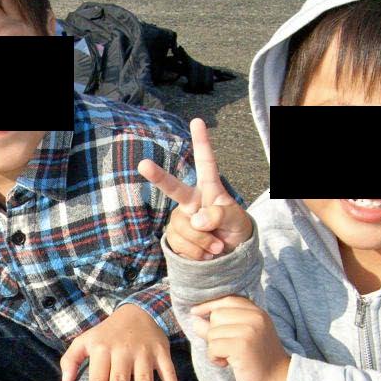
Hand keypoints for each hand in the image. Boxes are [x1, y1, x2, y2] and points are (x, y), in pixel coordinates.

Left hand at [59, 304, 177, 380]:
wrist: (137, 311)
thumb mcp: (85, 340)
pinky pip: (168, 371)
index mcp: (102, 348)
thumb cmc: (107, 333)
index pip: (97, 377)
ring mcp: (144, 351)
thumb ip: (70, 359)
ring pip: (145, 377)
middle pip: (120, 378)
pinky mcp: (162, 351)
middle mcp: (123, 350)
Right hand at [137, 117, 251, 260]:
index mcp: (209, 189)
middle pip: (173, 187)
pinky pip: (180, 243)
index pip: (205, 163)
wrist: (228, 259)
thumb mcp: (236, 220)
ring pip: (184, 227)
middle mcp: (190, 201)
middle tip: (143, 164)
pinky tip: (206, 254)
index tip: (197, 121)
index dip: (202, 142)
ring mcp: (181, 219)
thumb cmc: (235, 230)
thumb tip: (196, 219)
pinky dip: (196, 252)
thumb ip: (220, 214)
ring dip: (203, 241)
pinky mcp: (175, 237)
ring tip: (217, 246)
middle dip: (158, 177)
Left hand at [190, 295, 289, 380]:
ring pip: (212, 333)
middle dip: (214, 333)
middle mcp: (255, 317)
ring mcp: (249, 330)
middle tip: (227, 348)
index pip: (227, 300)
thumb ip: (220, 325)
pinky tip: (227, 364)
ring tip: (229, 357)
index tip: (195, 312)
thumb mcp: (241, 337)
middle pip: (216, 315)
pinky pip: (213, 347)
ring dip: (214, 348)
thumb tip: (194, 318)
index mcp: (257, 312)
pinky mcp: (241, 346)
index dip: (209, 305)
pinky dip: (214, 358)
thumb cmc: (257, 360)